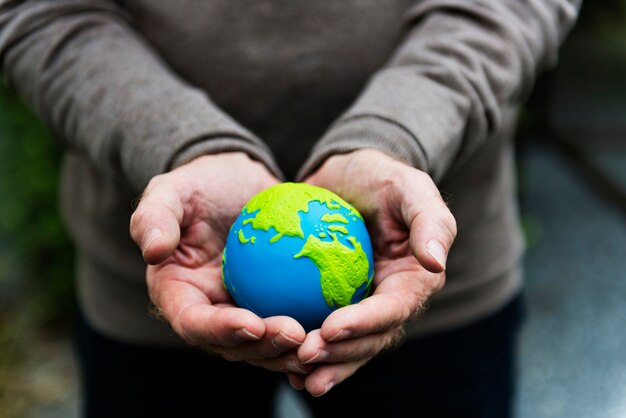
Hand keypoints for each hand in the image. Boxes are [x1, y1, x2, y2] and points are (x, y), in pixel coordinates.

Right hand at [129, 152, 311, 375]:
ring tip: (321, 342)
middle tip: (298, 335)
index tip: (252, 323)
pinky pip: (292, 323)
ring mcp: (241, 311)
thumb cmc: (200, 184)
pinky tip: (339, 329)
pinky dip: (312, 332)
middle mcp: (209, 311)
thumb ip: (154, 217)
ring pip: (265, 345)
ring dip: (291, 351)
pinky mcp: (272, 304)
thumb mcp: (171, 191)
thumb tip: (152, 250)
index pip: (193, 323)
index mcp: (178, 294)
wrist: (238, 183)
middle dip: (264, 348)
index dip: (220, 330)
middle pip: (233, 345)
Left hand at [290, 148, 456, 395]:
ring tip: (294, 372)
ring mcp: (361, 305)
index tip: (331, 327)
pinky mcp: (332, 303)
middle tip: (305, 355)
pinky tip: (278, 360)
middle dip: (341, 354)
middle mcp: (389, 299)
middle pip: (370, 338)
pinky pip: (321, 331)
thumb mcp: (408, 186)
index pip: (393, 308)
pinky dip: (303, 348)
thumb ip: (429, 222)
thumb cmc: (379, 176)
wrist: (345, 176)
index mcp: (414, 279)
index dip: (366, 323)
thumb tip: (435, 262)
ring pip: (346, 345)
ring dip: (324, 363)